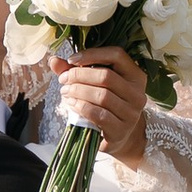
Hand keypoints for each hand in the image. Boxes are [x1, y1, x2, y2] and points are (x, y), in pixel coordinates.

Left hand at [52, 46, 150, 168]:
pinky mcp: (121, 130)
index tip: (71, 60)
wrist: (118, 136)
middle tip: (63, 79)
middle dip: (79, 75)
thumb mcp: (94, 84)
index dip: (92, 54)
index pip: (117, 55)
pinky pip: (98, 114)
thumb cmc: (105, 106)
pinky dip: (81, 107)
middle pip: (106, 76)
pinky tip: (72, 104)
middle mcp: (138, 93)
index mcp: (135, 76)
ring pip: (102, 95)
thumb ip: (75, 71)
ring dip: (78, 91)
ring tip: (65, 92)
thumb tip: (53, 61)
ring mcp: (131, 113)